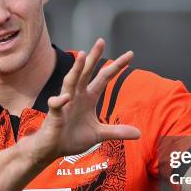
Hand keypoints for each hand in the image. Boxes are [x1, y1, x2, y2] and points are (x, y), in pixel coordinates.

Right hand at [30, 39, 140, 162]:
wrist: (51, 149)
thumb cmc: (71, 138)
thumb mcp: (98, 134)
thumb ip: (117, 132)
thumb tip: (139, 133)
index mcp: (88, 97)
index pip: (104, 77)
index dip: (117, 66)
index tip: (130, 54)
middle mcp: (77, 95)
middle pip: (87, 72)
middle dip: (94, 57)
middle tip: (101, 41)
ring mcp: (65, 103)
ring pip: (71, 82)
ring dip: (76, 69)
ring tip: (82, 55)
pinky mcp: (55, 114)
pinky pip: (57, 104)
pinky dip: (61, 100)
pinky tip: (66, 97)